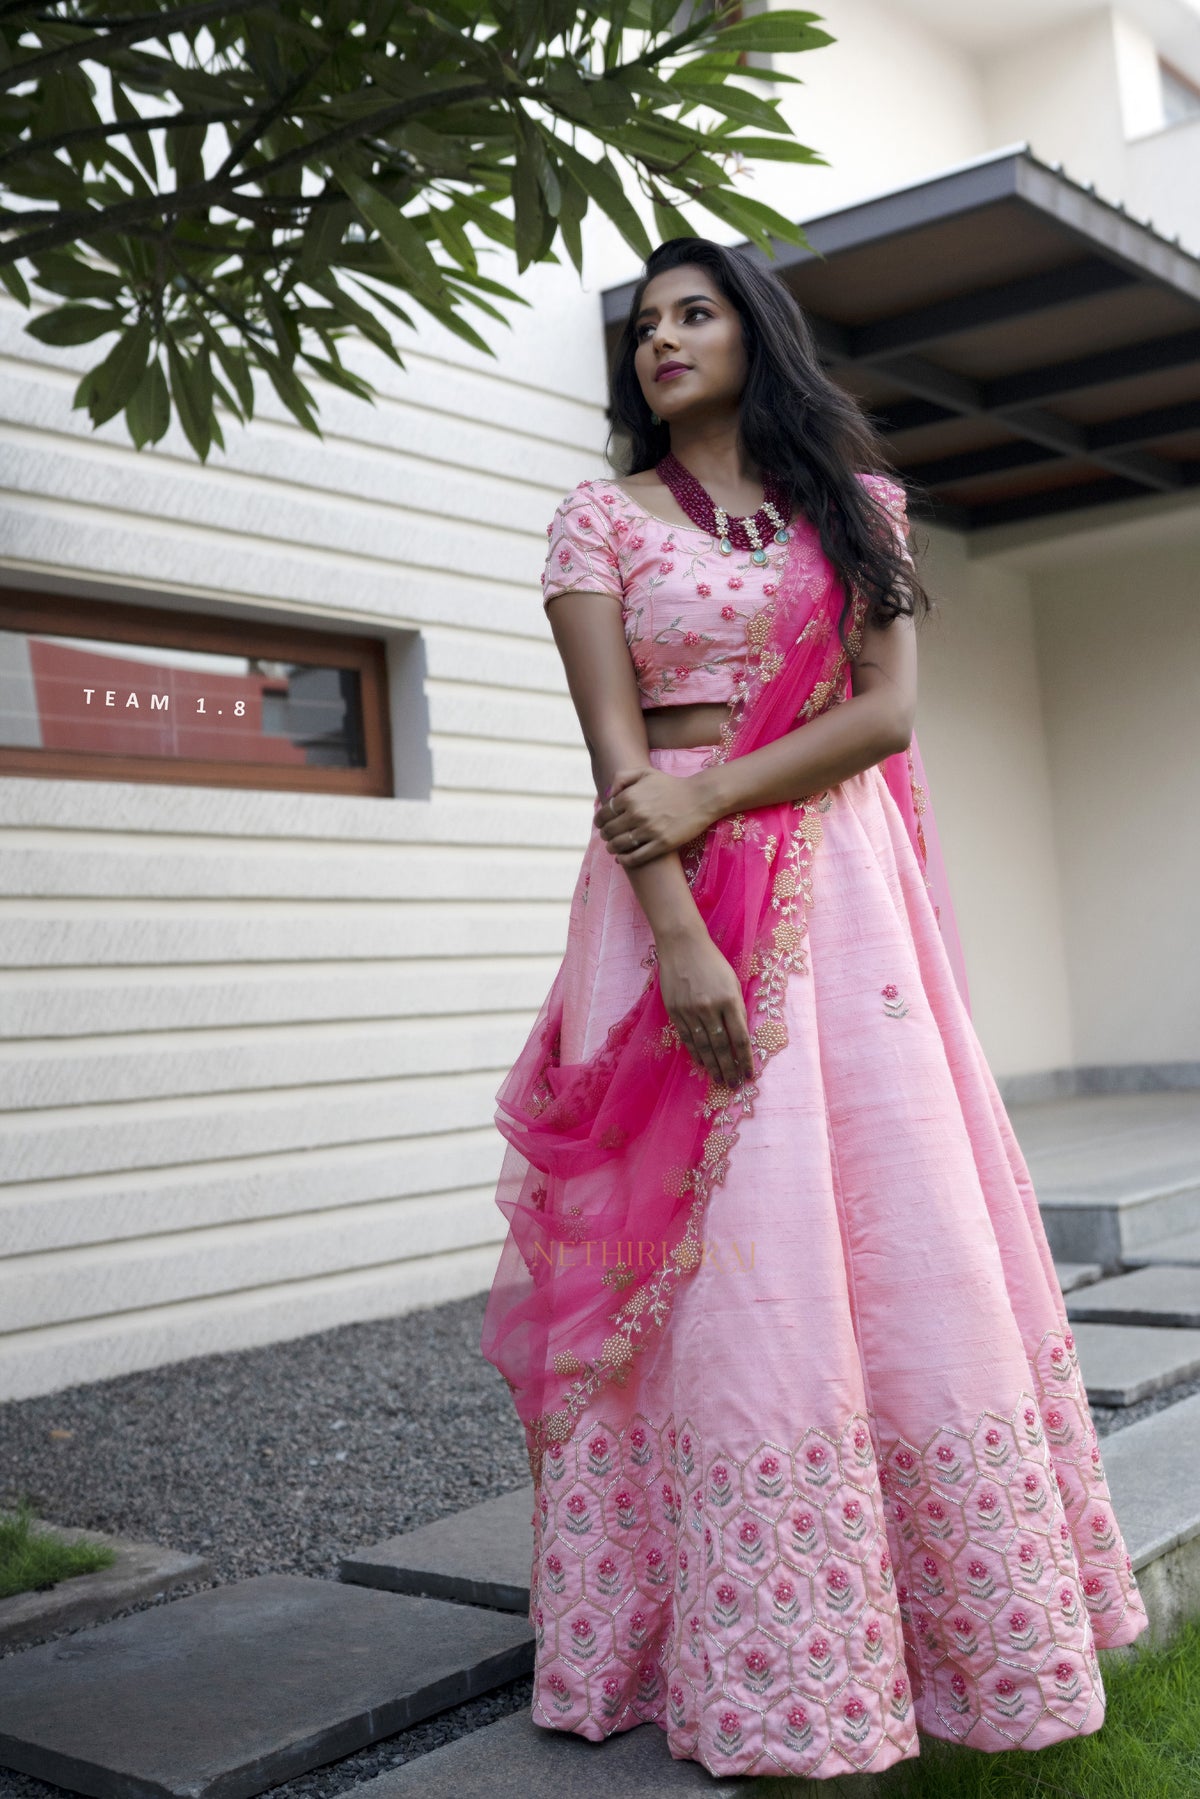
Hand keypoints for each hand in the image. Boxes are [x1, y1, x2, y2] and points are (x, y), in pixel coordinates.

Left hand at [595, 768, 715, 866]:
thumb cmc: (671, 785)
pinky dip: (625, 860)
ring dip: (612, 848)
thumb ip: (622, 778)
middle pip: (609, 831)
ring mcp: (649, 830)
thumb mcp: (646, 772)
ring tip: (612, 848)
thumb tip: (608, 796)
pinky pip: (636, 858)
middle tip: (607, 837)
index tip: (601, 825)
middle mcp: (637, 814)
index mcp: (630, 796)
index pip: (604, 814)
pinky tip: (622, 859)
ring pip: (619, 845)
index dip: (600, 821)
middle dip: (605, 835)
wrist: (701, 797)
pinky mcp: (662, 844)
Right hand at [656, 928, 754, 1088]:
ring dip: (712, 1066)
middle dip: (729, 1069)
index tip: (749, 1074)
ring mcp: (690, 1011)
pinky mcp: (675, 1011)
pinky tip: (701, 1063)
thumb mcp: (732, 982)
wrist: (682, 946)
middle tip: (733, 1085)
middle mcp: (710, 1008)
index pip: (740, 1038)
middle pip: (721, 1047)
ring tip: (719, 1080)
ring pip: (703, 1046)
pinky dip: (695, 1053)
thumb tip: (739, 1036)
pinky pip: (686, 1038)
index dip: (745, 1059)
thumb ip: (737, 1008)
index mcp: (729, 999)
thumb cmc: (713, 962)